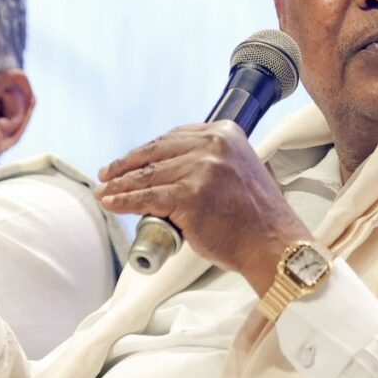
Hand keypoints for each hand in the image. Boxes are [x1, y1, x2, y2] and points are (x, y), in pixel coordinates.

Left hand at [96, 121, 311, 294]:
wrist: (273, 244)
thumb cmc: (255, 217)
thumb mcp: (237, 170)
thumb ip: (210, 161)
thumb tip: (167, 168)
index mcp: (225, 133)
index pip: (172, 138)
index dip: (145, 151)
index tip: (129, 161)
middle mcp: (214, 145)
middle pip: (156, 152)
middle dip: (126, 165)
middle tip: (107, 174)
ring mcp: (202, 169)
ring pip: (148, 176)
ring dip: (119, 185)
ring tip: (104, 192)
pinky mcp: (190, 196)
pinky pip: (146, 197)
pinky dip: (124, 201)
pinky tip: (112, 203)